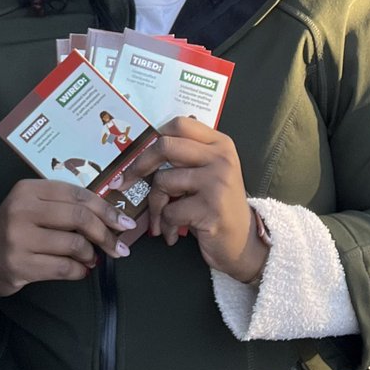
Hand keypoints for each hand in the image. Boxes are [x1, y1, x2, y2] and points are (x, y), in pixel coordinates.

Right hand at [0, 179, 136, 316]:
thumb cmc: (16, 229)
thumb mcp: (34, 207)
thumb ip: (64, 205)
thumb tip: (110, 215)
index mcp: (28, 189)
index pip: (77, 194)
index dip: (105, 208)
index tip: (124, 221)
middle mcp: (21, 209)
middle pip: (78, 217)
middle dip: (105, 233)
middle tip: (119, 246)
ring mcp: (18, 238)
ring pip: (73, 243)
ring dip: (91, 254)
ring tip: (93, 258)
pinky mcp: (19, 265)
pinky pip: (63, 267)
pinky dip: (79, 270)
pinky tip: (82, 271)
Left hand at [112, 117, 266, 283]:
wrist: (243, 244)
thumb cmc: (217, 206)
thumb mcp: (209, 172)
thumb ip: (186, 156)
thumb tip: (143, 149)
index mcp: (219, 143)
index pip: (180, 124)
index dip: (153, 137)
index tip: (139, 154)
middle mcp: (221, 158)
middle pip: (165, 146)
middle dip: (139, 166)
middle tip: (126, 181)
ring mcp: (217, 182)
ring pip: (163, 181)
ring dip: (155, 205)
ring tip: (161, 220)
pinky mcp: (211, 208)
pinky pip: (170, 211)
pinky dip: (165, 225)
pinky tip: (173, 234)